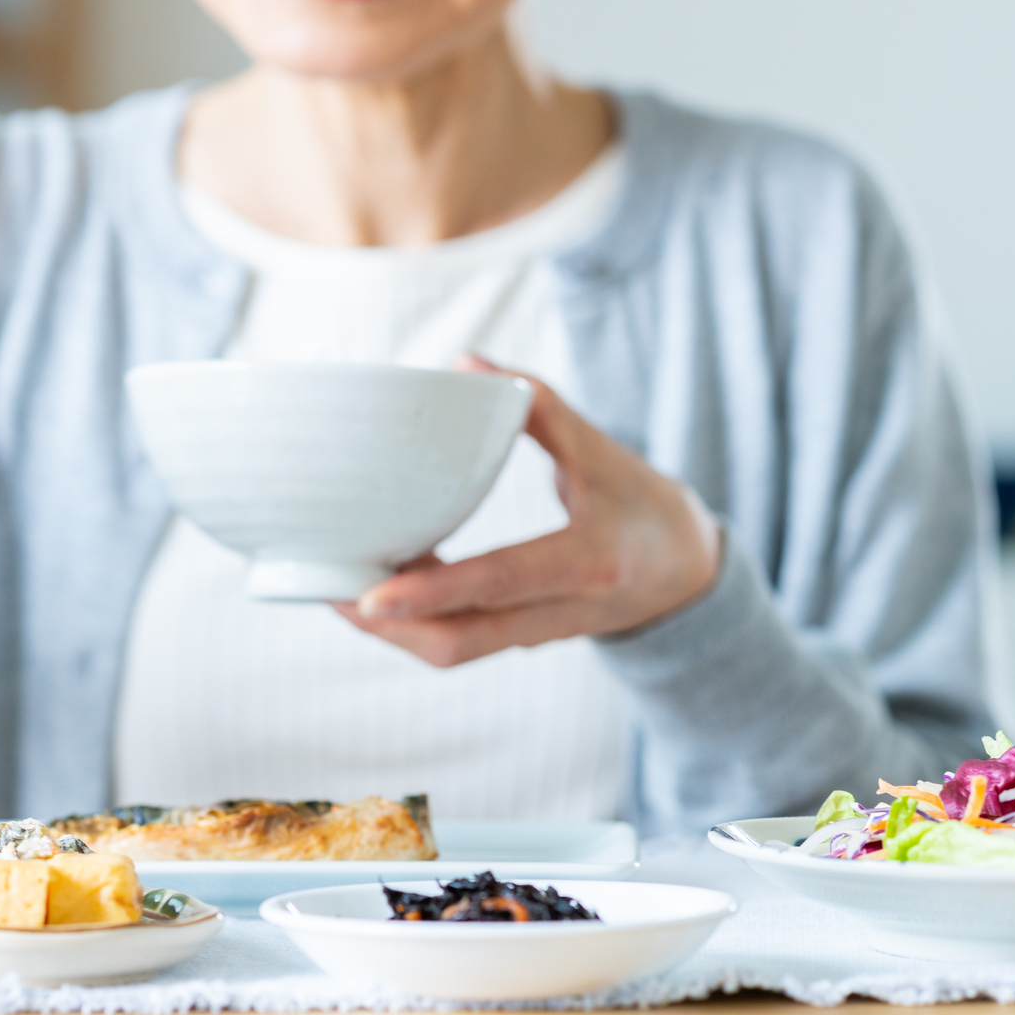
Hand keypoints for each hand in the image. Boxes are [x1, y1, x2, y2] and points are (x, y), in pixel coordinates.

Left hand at [335, 358, 719, 666]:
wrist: (689, 575)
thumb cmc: (644, 504)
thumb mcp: (605, 448)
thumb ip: (539, 404)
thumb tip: (464, 363)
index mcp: (586, 562)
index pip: (496, 582)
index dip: (429, 592)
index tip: (367, 594)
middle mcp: (560, 612)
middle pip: (457, 642)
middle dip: (384, 626)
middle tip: (326, 585)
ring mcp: (538, 635)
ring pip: (451, 651)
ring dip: (389, 626)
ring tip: (337, 580)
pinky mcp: (520, 639)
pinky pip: (458, 640)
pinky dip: (413, 619)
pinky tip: (378, 580)